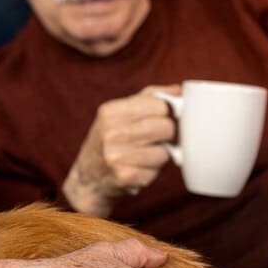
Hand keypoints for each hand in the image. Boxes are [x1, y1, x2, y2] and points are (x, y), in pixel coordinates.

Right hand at [63, 85, 179, 215]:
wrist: (88, 176)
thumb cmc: (110, 140)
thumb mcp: (119, 113)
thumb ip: (149, 97)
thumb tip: (179, 91)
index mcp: (110, 112)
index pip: (159, 105)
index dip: (165, 112)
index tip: (160, 118)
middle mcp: (111, 133)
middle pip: (166, 127)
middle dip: (166, 133)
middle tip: (154, 138)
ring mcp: (117, 156)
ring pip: (165, 151)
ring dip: (160, 154)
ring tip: (144, 154)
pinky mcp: (125, 177)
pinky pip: (156, 172)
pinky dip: (152, 171)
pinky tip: (138, 168)